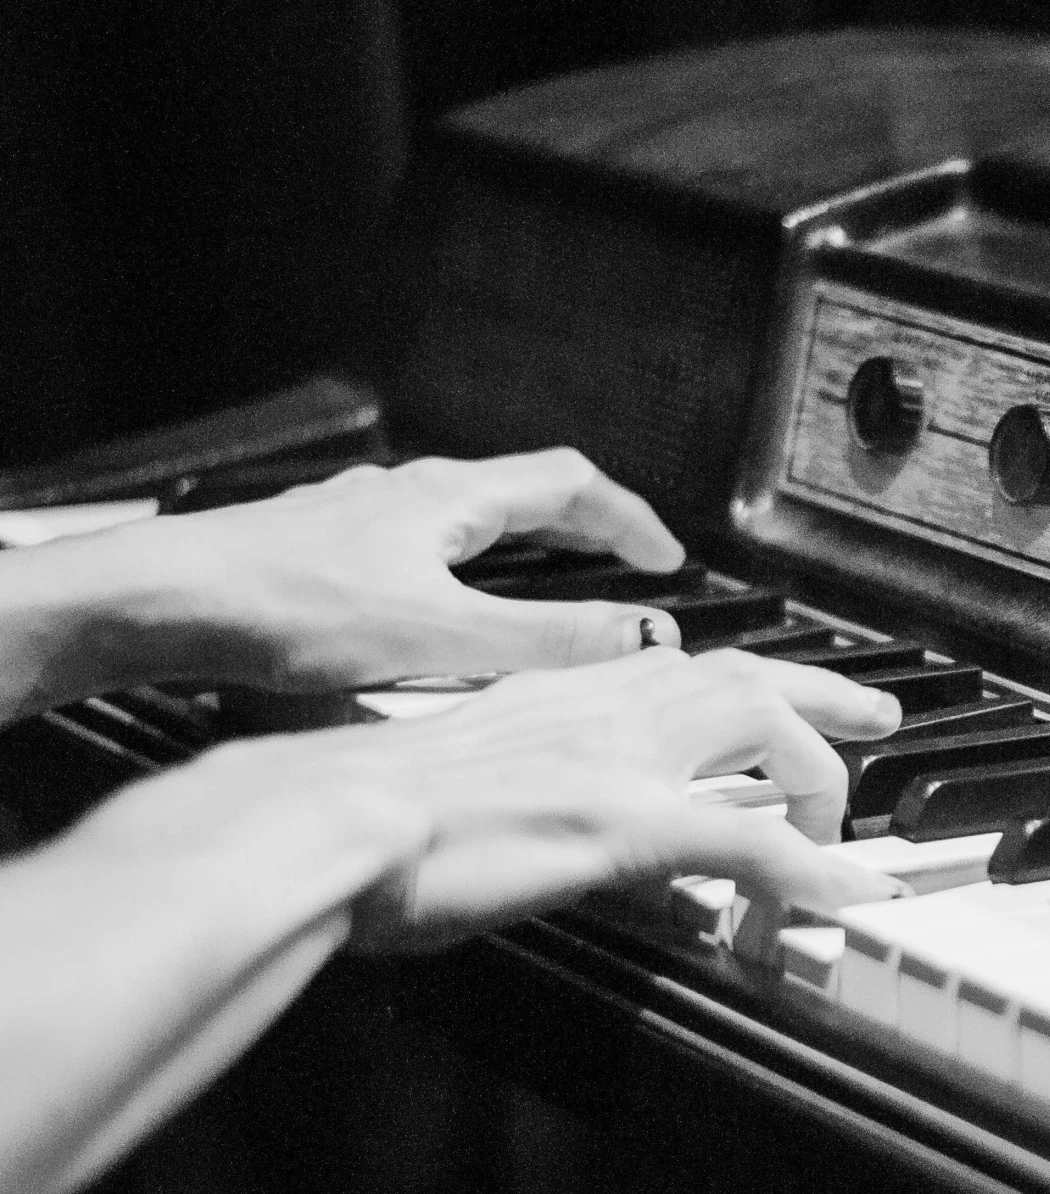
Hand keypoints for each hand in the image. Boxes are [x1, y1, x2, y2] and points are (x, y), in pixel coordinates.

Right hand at [82, 646, 906, 952]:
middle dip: (822, 698)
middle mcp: (597, 710)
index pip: (672, 668)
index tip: (775, 700)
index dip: (737, 681)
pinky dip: (811, 869)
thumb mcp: (450, 783)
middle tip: (877, 724)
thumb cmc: (350, 817)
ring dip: (821, 780)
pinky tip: (845, 899)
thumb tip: (540, 828)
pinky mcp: (622, 823)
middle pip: (742, 677)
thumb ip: (511, 790)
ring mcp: (618, 763)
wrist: (312, 821)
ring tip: (854, 835)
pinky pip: (754, 841)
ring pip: (764, 733)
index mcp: (553, 698)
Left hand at [156, 448, 693, 690]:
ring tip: (557, 595)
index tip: (667, 560)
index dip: (631, 519)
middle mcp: (412, 495)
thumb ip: (545, 639)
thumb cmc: (287, 607)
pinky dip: (472, 576)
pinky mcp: (332, 555)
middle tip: (627, 572)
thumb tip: (640, 636)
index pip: (571, 483)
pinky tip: (454, 621)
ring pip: (472, 524)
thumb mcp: (439, 634)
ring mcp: (368, 521)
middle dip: (588, 532)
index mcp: (451, 497)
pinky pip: (428, 552)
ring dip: (530, 553)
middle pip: (525, 496)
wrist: (167, 603)